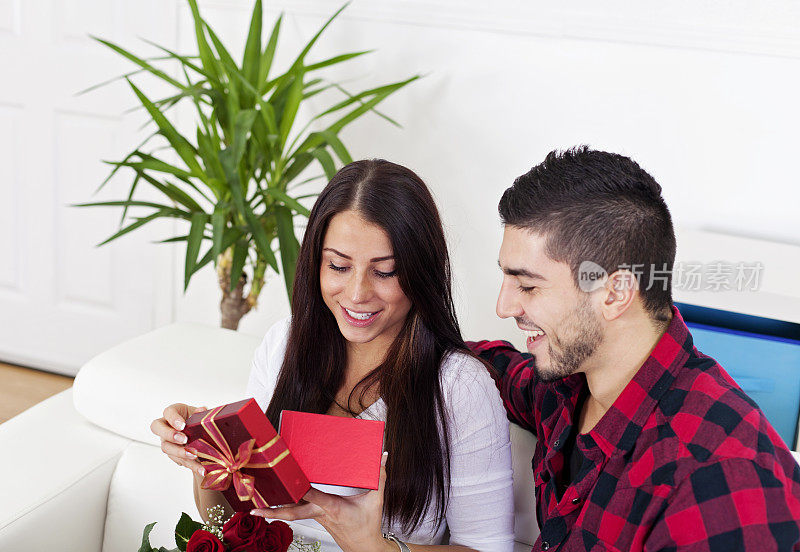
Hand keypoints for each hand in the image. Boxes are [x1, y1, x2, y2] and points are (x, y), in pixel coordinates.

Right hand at [150, 403, 207, 477]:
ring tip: (194, 456)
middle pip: (158, 429)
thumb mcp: (201, 414)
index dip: (173, 419)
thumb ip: (201, 413)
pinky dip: (190, 465)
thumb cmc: (198, 420)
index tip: (182, 426)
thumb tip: (201, 410)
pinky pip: (178, 460)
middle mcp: (166, 426)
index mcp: (173, 412)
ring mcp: (167, 441)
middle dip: (170, 435)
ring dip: (181, 453)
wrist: (201, 433)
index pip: (168, 412)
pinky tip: (200, 469)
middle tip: (184, 440)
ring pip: (166, 447)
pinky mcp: (173, 454)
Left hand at [251, 452, 392, 551]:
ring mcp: (316, 518)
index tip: (290, 484)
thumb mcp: (376, 500)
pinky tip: (276, 505)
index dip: (302, 491)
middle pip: (293, 512)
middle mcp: (321, 513)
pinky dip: (286, 509)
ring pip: (292, 513)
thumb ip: (379, 477)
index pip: (314, 497)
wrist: (364, 548)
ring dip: (275, 510)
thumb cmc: (368, 525)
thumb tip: (383, 456)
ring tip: (256, 505)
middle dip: (273, 511)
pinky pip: (298, 513)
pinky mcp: (316, 519)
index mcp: (333, 507)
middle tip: (255, 508)